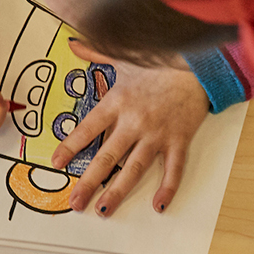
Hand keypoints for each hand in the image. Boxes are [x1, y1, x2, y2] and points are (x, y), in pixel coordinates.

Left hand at [50, 42, 207, 216]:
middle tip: (75, 202)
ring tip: (104, 211)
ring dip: (118, 192)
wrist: (198, 64)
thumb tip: (72, 42)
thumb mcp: (123, 56)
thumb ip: (95, 53)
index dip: (71, 146)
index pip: (88, 128)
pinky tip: (158, 206)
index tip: (55, 163)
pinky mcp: (179, 140)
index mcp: (117, 101)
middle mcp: (134, 121)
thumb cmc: (158, 63)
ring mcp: (157, 133)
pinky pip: (173, 169)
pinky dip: (167, 189)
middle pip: (107, 157)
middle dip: (89, 182)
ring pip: (134, 169)